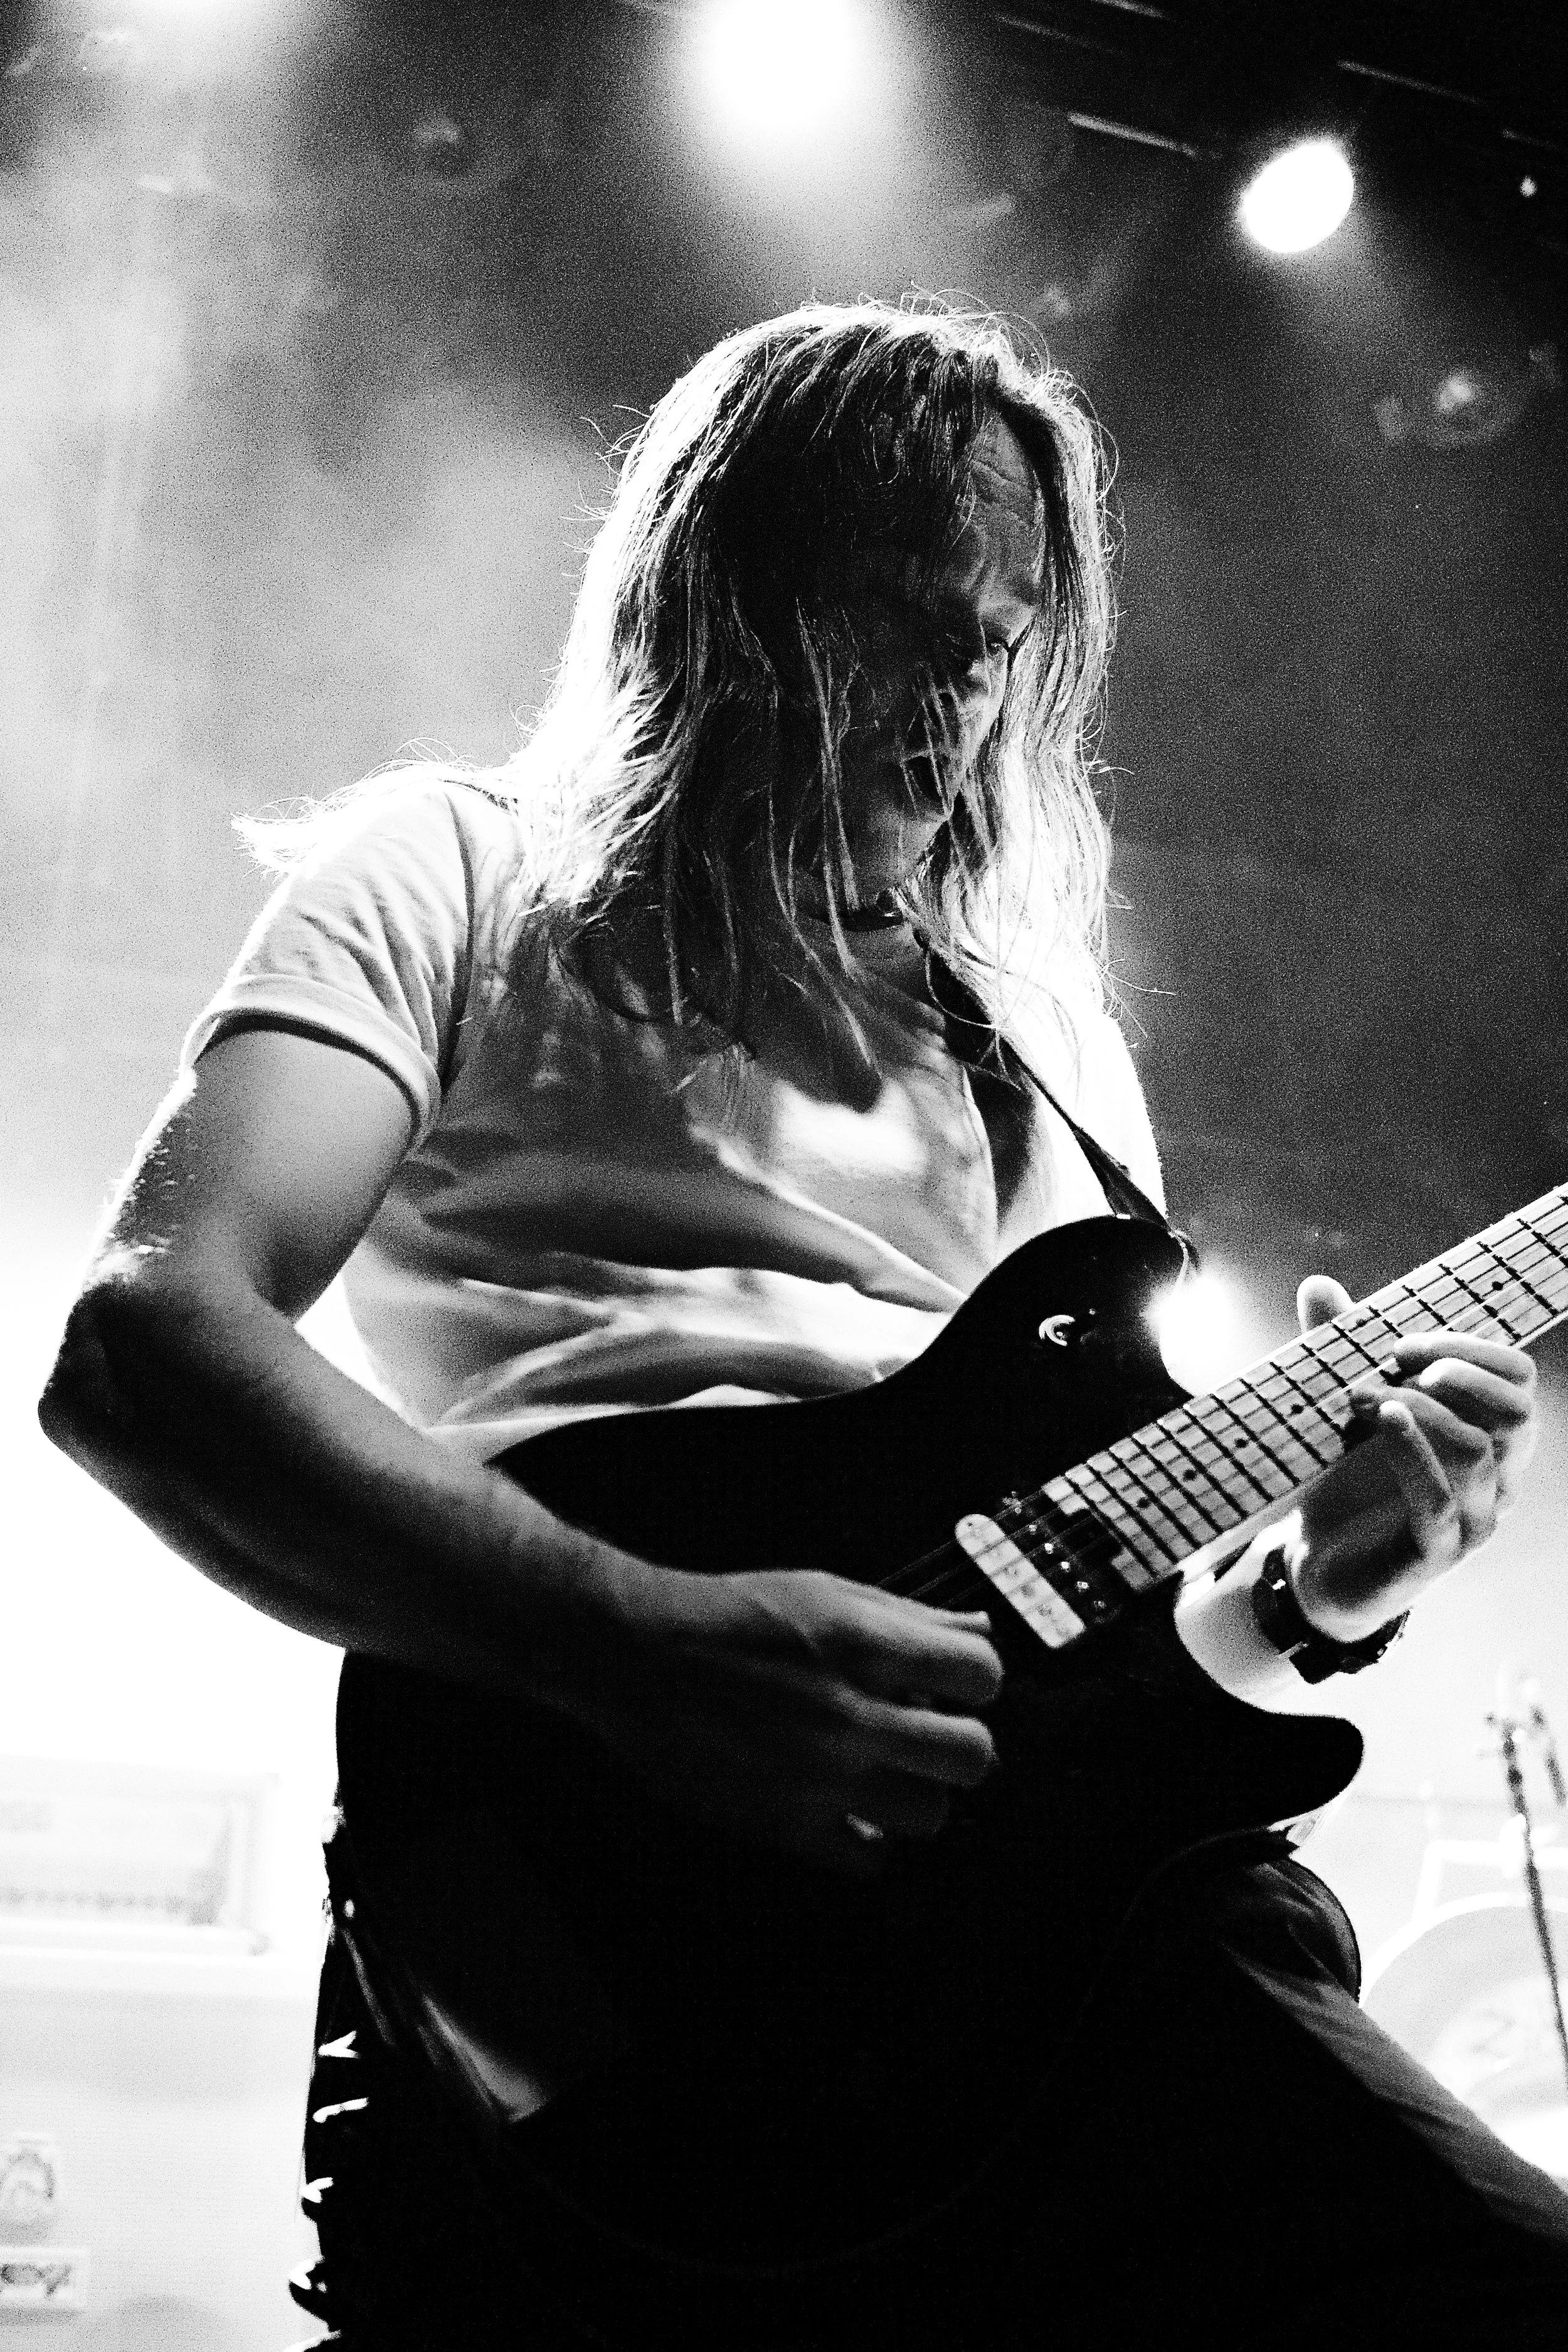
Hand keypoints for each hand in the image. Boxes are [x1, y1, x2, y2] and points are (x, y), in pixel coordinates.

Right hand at [580, 1560, 1002, 1874]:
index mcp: (864, 1644)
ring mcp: (819, 1776)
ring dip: (919, 1793)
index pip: (983, 1674)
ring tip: (887, 1771)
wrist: (639, 1654)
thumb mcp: (826, 1590)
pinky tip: (850, 1806)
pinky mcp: (784, 1823)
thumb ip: (907, 1615)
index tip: (955, 1682)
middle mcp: (849, 1714)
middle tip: (931, 1734)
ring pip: (931, 1816)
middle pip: (973, 1756)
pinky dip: (869, 1839)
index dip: (976, 1677)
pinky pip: (869, 1860)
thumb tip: (977, 1628)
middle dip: (962, 1743)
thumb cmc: (731, 1616)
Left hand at [1287, 1275, 1538, 1642]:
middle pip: (1519, 1412)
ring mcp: (1472, 1520)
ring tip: (1360, 1397)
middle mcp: (1496, 1478)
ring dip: (1419, 1410)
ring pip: (1479, 1452)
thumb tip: (1318, 1284)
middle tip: (1395, 1363)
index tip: (1403, 1342)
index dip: (1471, 1348)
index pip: (1517, 1378)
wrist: (1315, 1562)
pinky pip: (1440, 1503)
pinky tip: (1383, 1423)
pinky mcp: (1436, 1555)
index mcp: (1487, 1434)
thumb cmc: (1344, 1480)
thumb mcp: (1344, 1409)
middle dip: (1460, 1374)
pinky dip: (1413, 1455)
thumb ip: (1340, 1351)